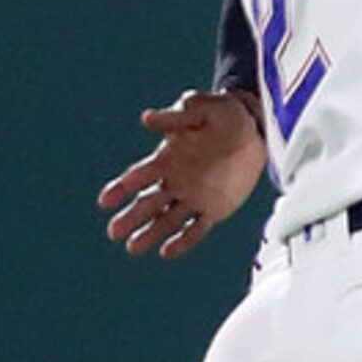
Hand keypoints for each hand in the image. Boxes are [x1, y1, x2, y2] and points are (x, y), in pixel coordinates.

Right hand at [98, 89, 267, 259]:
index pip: (138, 176)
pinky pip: (196, 229)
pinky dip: (183, 241)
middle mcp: (175, 181)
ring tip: (133, 248)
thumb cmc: (224, 113)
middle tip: (113, 232)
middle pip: (147, 203)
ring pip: (166, 220)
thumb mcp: (201, 108)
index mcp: (167, 158)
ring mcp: (194, 197)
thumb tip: (146, 118)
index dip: (121, 188)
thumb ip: (176, 117)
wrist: (256, 129)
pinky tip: (166, 252)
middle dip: (130, 217)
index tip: (105, 201)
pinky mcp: (214, 209)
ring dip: (149, 233)